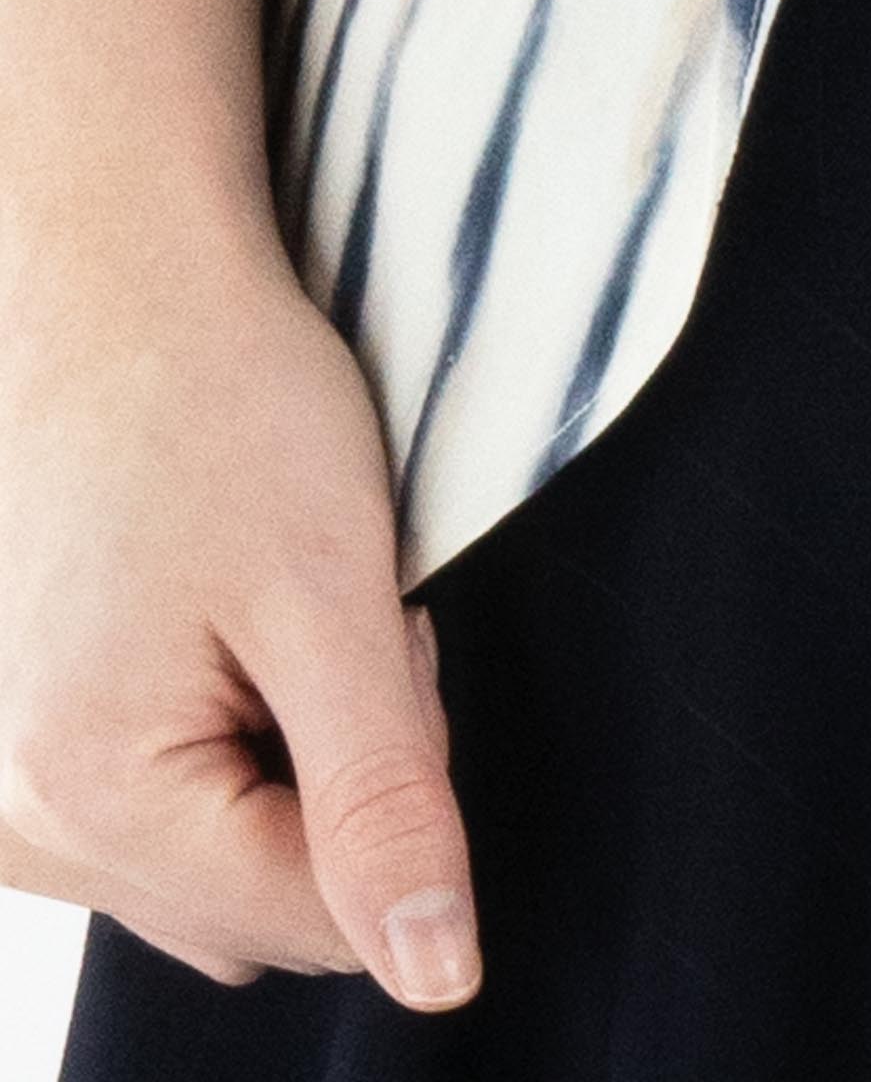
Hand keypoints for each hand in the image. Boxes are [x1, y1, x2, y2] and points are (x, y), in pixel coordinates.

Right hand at [0, 205, 480, 1005]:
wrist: (118, 280)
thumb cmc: (221, 404)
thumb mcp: (334, 597)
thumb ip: (385, 803)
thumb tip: (438, 979)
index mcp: (86, 800)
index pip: (328, 914)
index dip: (401, 776)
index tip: (376, 631)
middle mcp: (18, 823)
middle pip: (273, 897)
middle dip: (342, 768)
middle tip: (329, 603)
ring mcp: (11, 788)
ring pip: (227, 856)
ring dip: (288, 745)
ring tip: (266, 593)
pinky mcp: (30, 745)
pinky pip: (174, 803)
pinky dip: (231, 724)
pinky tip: (220, 607)